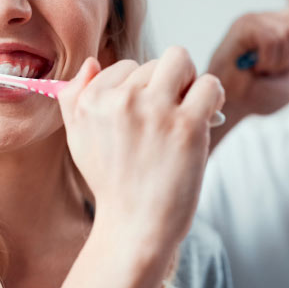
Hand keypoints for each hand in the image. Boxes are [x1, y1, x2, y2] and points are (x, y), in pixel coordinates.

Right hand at [58, 46, 225, 251]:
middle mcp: (120, 101)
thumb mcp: (78, 139)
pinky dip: (213, 96)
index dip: (141, 89)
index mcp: (91, 101)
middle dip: (166, 85)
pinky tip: (206, 118)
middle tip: (169, 116)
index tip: (145, 116)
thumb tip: (91, 62)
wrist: (135, 226)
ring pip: (181, 61)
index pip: (125, 67)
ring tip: (188, 111)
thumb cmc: (112, 183)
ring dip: (189, 82)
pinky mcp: (187, 125)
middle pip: (155, 63)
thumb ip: (75, 97)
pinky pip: (209, 84)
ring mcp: (155, 111)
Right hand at [208, 2, 288, 136]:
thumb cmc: (261, 94)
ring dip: (282, 62)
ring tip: (265, 70)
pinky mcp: (244, 26)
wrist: (234, 107)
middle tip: (283, 66)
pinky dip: (268, 61)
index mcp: (284, 26)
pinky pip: (272, 39)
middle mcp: (271, 18)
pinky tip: (254, 68)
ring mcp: (257, 19)